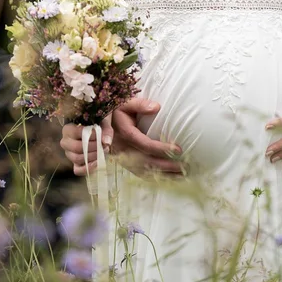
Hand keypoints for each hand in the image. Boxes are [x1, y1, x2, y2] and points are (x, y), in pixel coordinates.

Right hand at [59, 98, 183, 176]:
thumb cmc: (114, 109)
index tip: (178, 149)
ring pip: (144, 170)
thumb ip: (139, 104)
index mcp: (124, 134)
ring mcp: (123, 158)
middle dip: (167, 165)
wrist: (96, 122)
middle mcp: (123, 149)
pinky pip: (139, 173)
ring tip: (181, 176)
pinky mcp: (123, 162)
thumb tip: (156, 107)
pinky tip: (167, 179)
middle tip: (185, 167)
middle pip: (147, 161)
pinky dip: (154, 178)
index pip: (145, 144)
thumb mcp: (124, 103)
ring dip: (162, 175)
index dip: (162, 148)